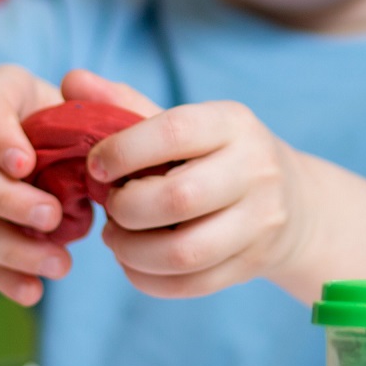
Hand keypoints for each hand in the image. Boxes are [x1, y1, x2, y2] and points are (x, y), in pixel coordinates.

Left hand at [64, 70, 314, 297]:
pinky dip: (147, 279)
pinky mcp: (252, 263)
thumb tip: (71, 80)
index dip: (122, 152)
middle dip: (125, 208)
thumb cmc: (217, 156)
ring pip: (183, 252)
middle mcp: (255, 169)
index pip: (173, 132)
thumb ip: (125, 104)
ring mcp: (259, 221)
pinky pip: (189, 284)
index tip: (96, 166)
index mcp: (233, 124)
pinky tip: (135, 262)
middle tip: (110, 207)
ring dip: (131, 251)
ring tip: (116, 238)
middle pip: (177, 199)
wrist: (294, 203)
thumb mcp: (185, 124)